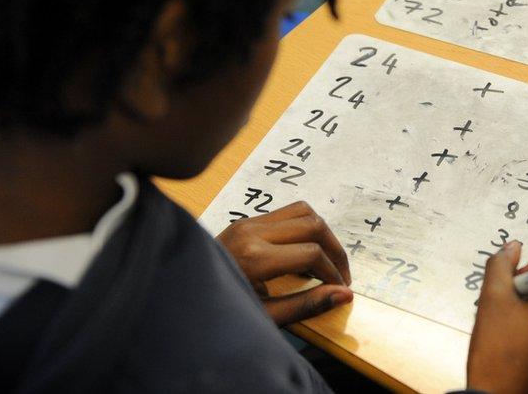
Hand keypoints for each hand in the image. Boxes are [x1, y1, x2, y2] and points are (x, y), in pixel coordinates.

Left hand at [216, 201, 352, 325]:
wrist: (183, 295)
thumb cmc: (222, 312)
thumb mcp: (266, 316)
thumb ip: (306, 305)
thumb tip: (345, 295)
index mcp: (255, 258)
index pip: (311, 254)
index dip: (333, 272)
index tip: (339, 289)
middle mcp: (253, 232)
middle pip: (313, 224)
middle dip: (335, 250)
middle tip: (340, 275)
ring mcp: (248, 221)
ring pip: (303, 211)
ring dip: (322, 234)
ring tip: (327, 261)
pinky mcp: (246, 220)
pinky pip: (287, 214)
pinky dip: (305, 228)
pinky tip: (305, 254)